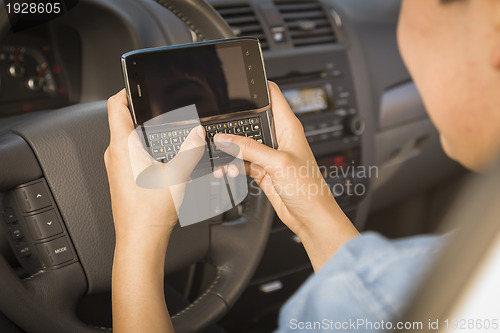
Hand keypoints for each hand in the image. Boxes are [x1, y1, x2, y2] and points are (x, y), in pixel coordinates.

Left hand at [105, 90, 205, 241]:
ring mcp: (117, 166)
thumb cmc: (149, 213)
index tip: (141, 85)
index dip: (127, 90)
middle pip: (123, 119)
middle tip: (162, 107)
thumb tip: (197, 133)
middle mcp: (115, 154)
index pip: (115, 105)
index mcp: (123, 146)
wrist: (140, 239)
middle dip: (143, 110)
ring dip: (145, 130)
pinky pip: (131, 151)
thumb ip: (190, 150)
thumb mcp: (177, 175)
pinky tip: (164, 155)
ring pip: (128, 136)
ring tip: (166, 130)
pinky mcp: (122, 176)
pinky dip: (145, 146)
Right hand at [214, 82, 358, 269]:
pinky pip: (242, 161)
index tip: (240, 80)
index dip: (258, 85)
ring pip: (244, 142)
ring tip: (222, 152)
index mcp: (289, 127)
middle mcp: (279, 138)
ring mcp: (270, 155)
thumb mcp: (278, 163)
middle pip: (253, 119)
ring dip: (232, 147)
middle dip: (236, 121)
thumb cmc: (309, 188)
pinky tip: (227, 168)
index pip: (273, 95)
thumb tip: (226, 139)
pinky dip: (233, 164)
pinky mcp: (263, 170)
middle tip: (219, 124)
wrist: (310, 216)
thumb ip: (249, 149)